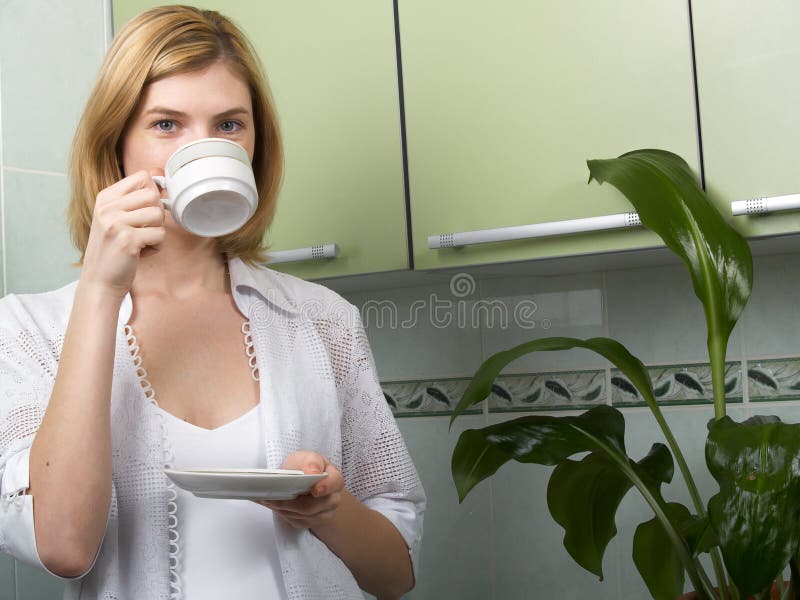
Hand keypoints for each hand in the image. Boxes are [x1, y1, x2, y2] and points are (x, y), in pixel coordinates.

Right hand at [80, 169, 165, 298]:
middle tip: (144, 229)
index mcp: (105, 198)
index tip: (145, 210)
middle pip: (153, 195)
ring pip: (158, 215)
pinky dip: (156, 246)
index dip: (152, 193)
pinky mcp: (127, 240)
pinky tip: (141, 252)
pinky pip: (160, 235)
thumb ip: (133, 200)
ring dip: (156, 232)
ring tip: (141, 241)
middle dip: (156, 214)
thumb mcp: (115, 219)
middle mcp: (107, 208)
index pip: (142, 177)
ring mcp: (116, 223)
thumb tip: (159, 177)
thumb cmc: (113, 250)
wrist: (100, 282)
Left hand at [252, 451, 344, 529]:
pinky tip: (274, 506)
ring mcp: (324, 513)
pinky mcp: (313, 522)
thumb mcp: (307, 457)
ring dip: (284, 509)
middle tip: (273, 498)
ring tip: (268, 501)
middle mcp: (333, 498)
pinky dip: (284, 514)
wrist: (302, 478)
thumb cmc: (305, 466)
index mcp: (335, 479)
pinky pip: (298, 522)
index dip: (324, 488)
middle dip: (291, 503)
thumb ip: (311, 462)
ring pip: (303, 516)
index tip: (314, 490)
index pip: (333, 484)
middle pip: (313, 506)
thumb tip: (312, 471)